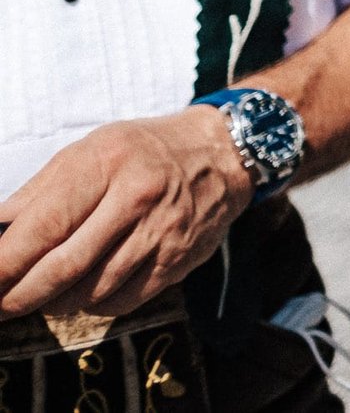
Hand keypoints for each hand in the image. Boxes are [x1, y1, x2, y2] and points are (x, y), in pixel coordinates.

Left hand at [0, 108, 251, 317]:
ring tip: (42, 295)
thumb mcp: (90, 149)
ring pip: (92, 291)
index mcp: (107, 163)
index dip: (6, 262)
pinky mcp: (178, 259)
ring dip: (56, 302)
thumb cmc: (144, 149)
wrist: (223, 152)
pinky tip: (85, 292)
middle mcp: (137, 198)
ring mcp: (162, 232)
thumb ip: (40, 189)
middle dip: (20, 296)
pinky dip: (94, 304)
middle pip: (65, 266)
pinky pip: (123, 300)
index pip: (44, 225)